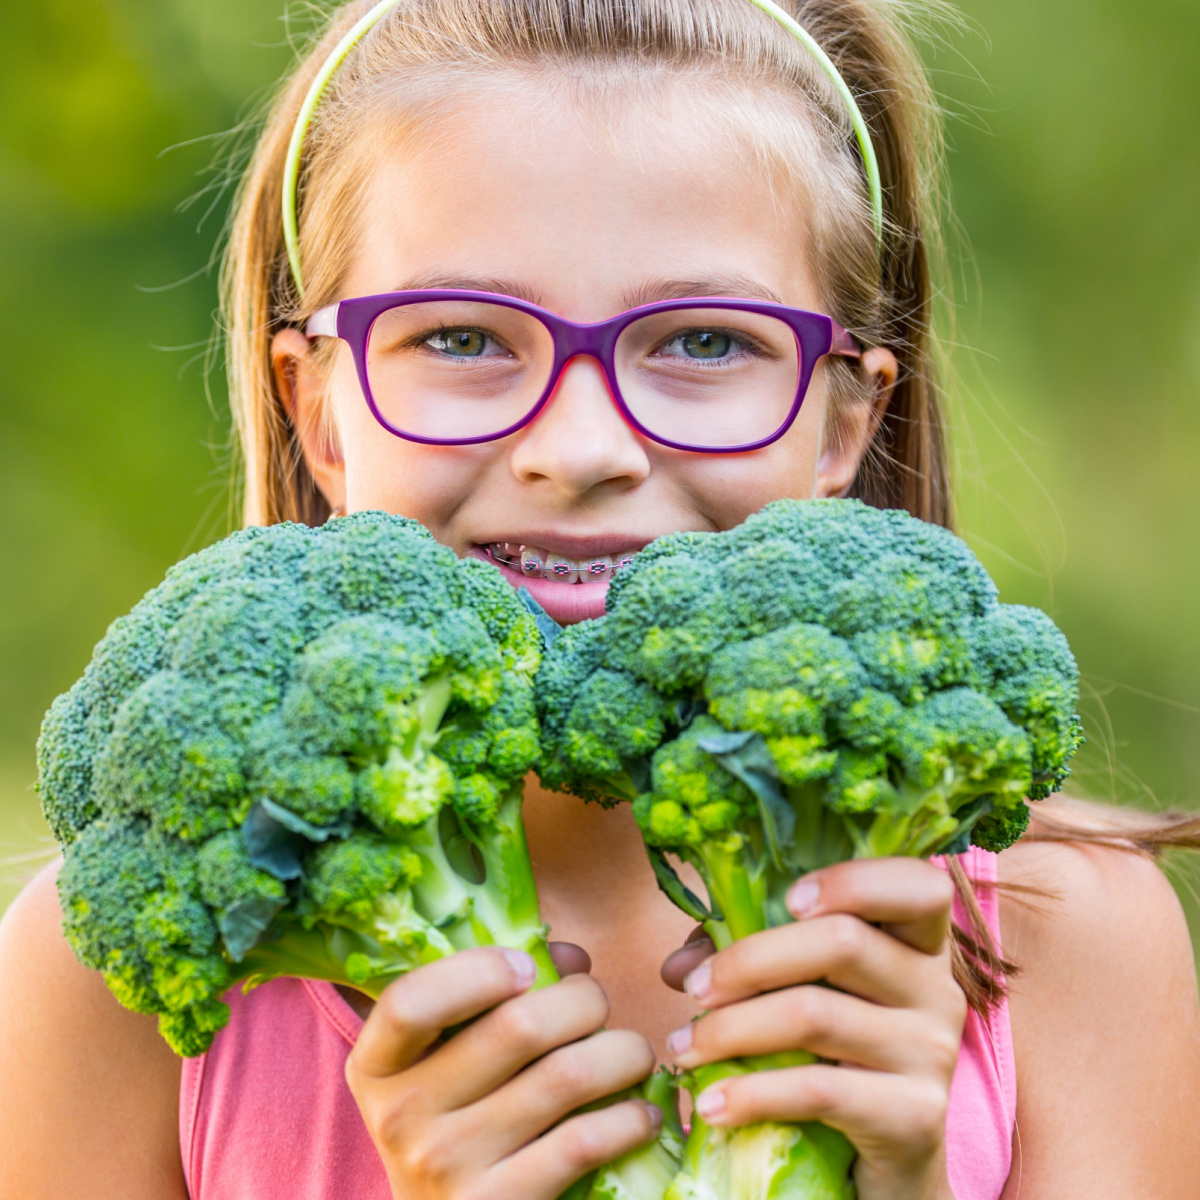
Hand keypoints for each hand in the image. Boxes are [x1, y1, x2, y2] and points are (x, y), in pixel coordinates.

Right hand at [346, 943, 660, 1199]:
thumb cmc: (455, 1124)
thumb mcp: (445, 1064)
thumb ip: (495, 998)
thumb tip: (571, 959)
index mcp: (377, 1065)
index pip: (411, 1002)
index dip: (479, 971)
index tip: (527, 967)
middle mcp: (401, 1116)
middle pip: (516, 1026)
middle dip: (584, 1000)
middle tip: (598, 1008)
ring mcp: (446, 1167)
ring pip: (564, 1075)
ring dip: (622, 1052)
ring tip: (634, 1054)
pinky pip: (584, 1141)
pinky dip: (628, 1118)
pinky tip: (641, 1114)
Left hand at [661, 860, 964, 1199]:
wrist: (890, 1165)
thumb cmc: (837, 1058)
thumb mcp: (801, 993)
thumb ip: (749, 961)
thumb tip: (680, 966)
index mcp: (919, 943)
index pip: (920, 885)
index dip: (853, 881)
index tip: (788, 900)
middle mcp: (937, 990)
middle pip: (842, 942)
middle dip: (750, 960)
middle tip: (695, 990)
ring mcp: (931, 1054)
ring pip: (816, 1015)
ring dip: (731, 1029)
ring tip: (684, 1048)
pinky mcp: (914, 1118)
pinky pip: (817, 1090)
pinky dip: (751, 1093)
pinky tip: (712, 1103)